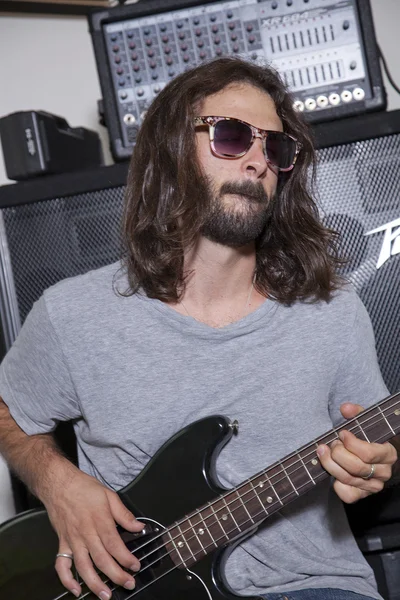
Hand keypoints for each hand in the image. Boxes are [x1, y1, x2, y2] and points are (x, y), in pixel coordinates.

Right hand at [46, 464, 143, 598]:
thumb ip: (124, 514)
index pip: (114, 544)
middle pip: (102, 559)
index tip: (135, 566)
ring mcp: (73, 540)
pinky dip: (67, 580)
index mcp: (100, 520)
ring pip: (83, 567)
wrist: (59, 484)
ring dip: (94, 583)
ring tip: (105, 595)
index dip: (125, 558)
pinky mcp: (62, 543)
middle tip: (128, 584)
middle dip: (116, 575)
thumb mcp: (109, 495)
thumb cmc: (84, 488)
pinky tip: (75, 590)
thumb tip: (138, 527)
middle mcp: (86, 533)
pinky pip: (62, 565)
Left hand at [316, 402, 397, 503]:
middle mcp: (383, 472)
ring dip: (330, 465)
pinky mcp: (362, 495)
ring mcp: (373, 486)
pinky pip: (348, 495)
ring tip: (323, 452)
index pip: (367, 453)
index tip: (341, 434)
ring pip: (348, 479)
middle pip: (356, 468)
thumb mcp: (366, 424)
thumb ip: (357, 414)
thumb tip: (345, 408)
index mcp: (388, 454)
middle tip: (331, 444)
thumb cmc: (368, 439)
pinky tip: (333, 471)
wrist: (375, 459)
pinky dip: (336, 484)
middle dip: (338, 454)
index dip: (350, 443)